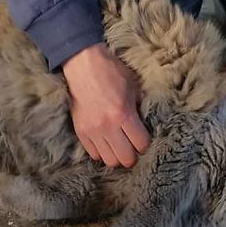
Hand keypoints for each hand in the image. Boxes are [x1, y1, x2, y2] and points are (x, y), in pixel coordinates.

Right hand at [62, 43, 149, 167]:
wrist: (83, 66)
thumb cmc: (110, 72)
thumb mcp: (133, 86)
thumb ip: (139, 107)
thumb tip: (144, 124)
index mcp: (124, 114)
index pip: (141, 144)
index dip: (145, 143)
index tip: (142, 138)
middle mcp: (108, 126)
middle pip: (125, 159)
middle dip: (132, 155)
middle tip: (132, 147)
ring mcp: (92, 131)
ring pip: (109, 161)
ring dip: (117, 155)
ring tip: (118, 146)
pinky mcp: (80, 132)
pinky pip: (94, 154)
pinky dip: (101, 151)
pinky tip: (105, 142)